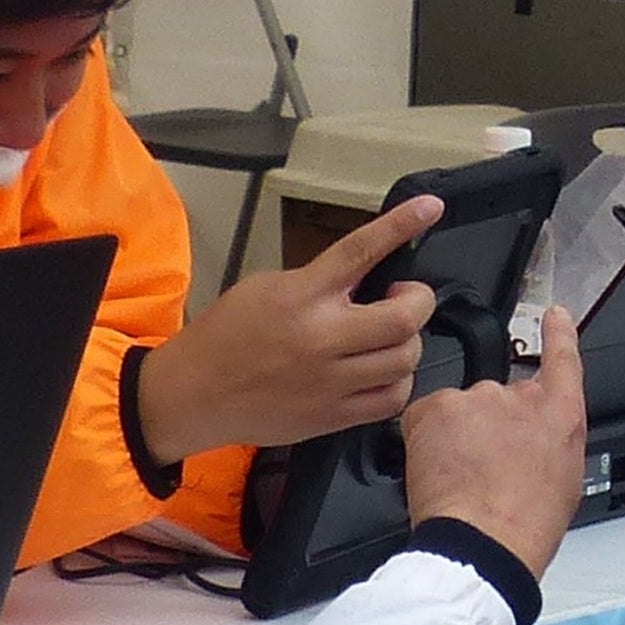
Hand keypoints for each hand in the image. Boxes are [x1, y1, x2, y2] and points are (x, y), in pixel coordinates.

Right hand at [138, 195, 438, 461]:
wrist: (194, 394)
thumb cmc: (226, 335)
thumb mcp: (266, 288)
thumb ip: (318, 282)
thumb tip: (366, 280)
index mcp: (302, 295)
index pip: (360, 251)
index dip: (401, 226)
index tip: (430, 207)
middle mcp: (321, 338)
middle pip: (403, 318)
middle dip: (417, 302)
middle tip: (401, 299)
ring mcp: (331, 382)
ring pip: (405, 360)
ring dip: (407, 342)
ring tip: (387, 337)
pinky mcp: (334, 417)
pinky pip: (392, 399)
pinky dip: (398, 381)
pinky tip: (381, 371)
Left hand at [403, 298, 591, 577]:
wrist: (486, 541)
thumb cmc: (525, 524)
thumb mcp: (563, 481)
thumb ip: (548, 444)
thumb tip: (531, 444)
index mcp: (560, 415)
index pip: (563, 359)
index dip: (557, 333)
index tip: (554, 314)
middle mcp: (520, 397)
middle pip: (497, 398)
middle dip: (486, 427)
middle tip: (482, 470)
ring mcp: (476, 398)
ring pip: (458, 411)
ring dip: (455, 436)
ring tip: (460, 479)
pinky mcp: (435, 407)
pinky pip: (424, 418)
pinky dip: (425, 440)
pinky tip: (437, 472)